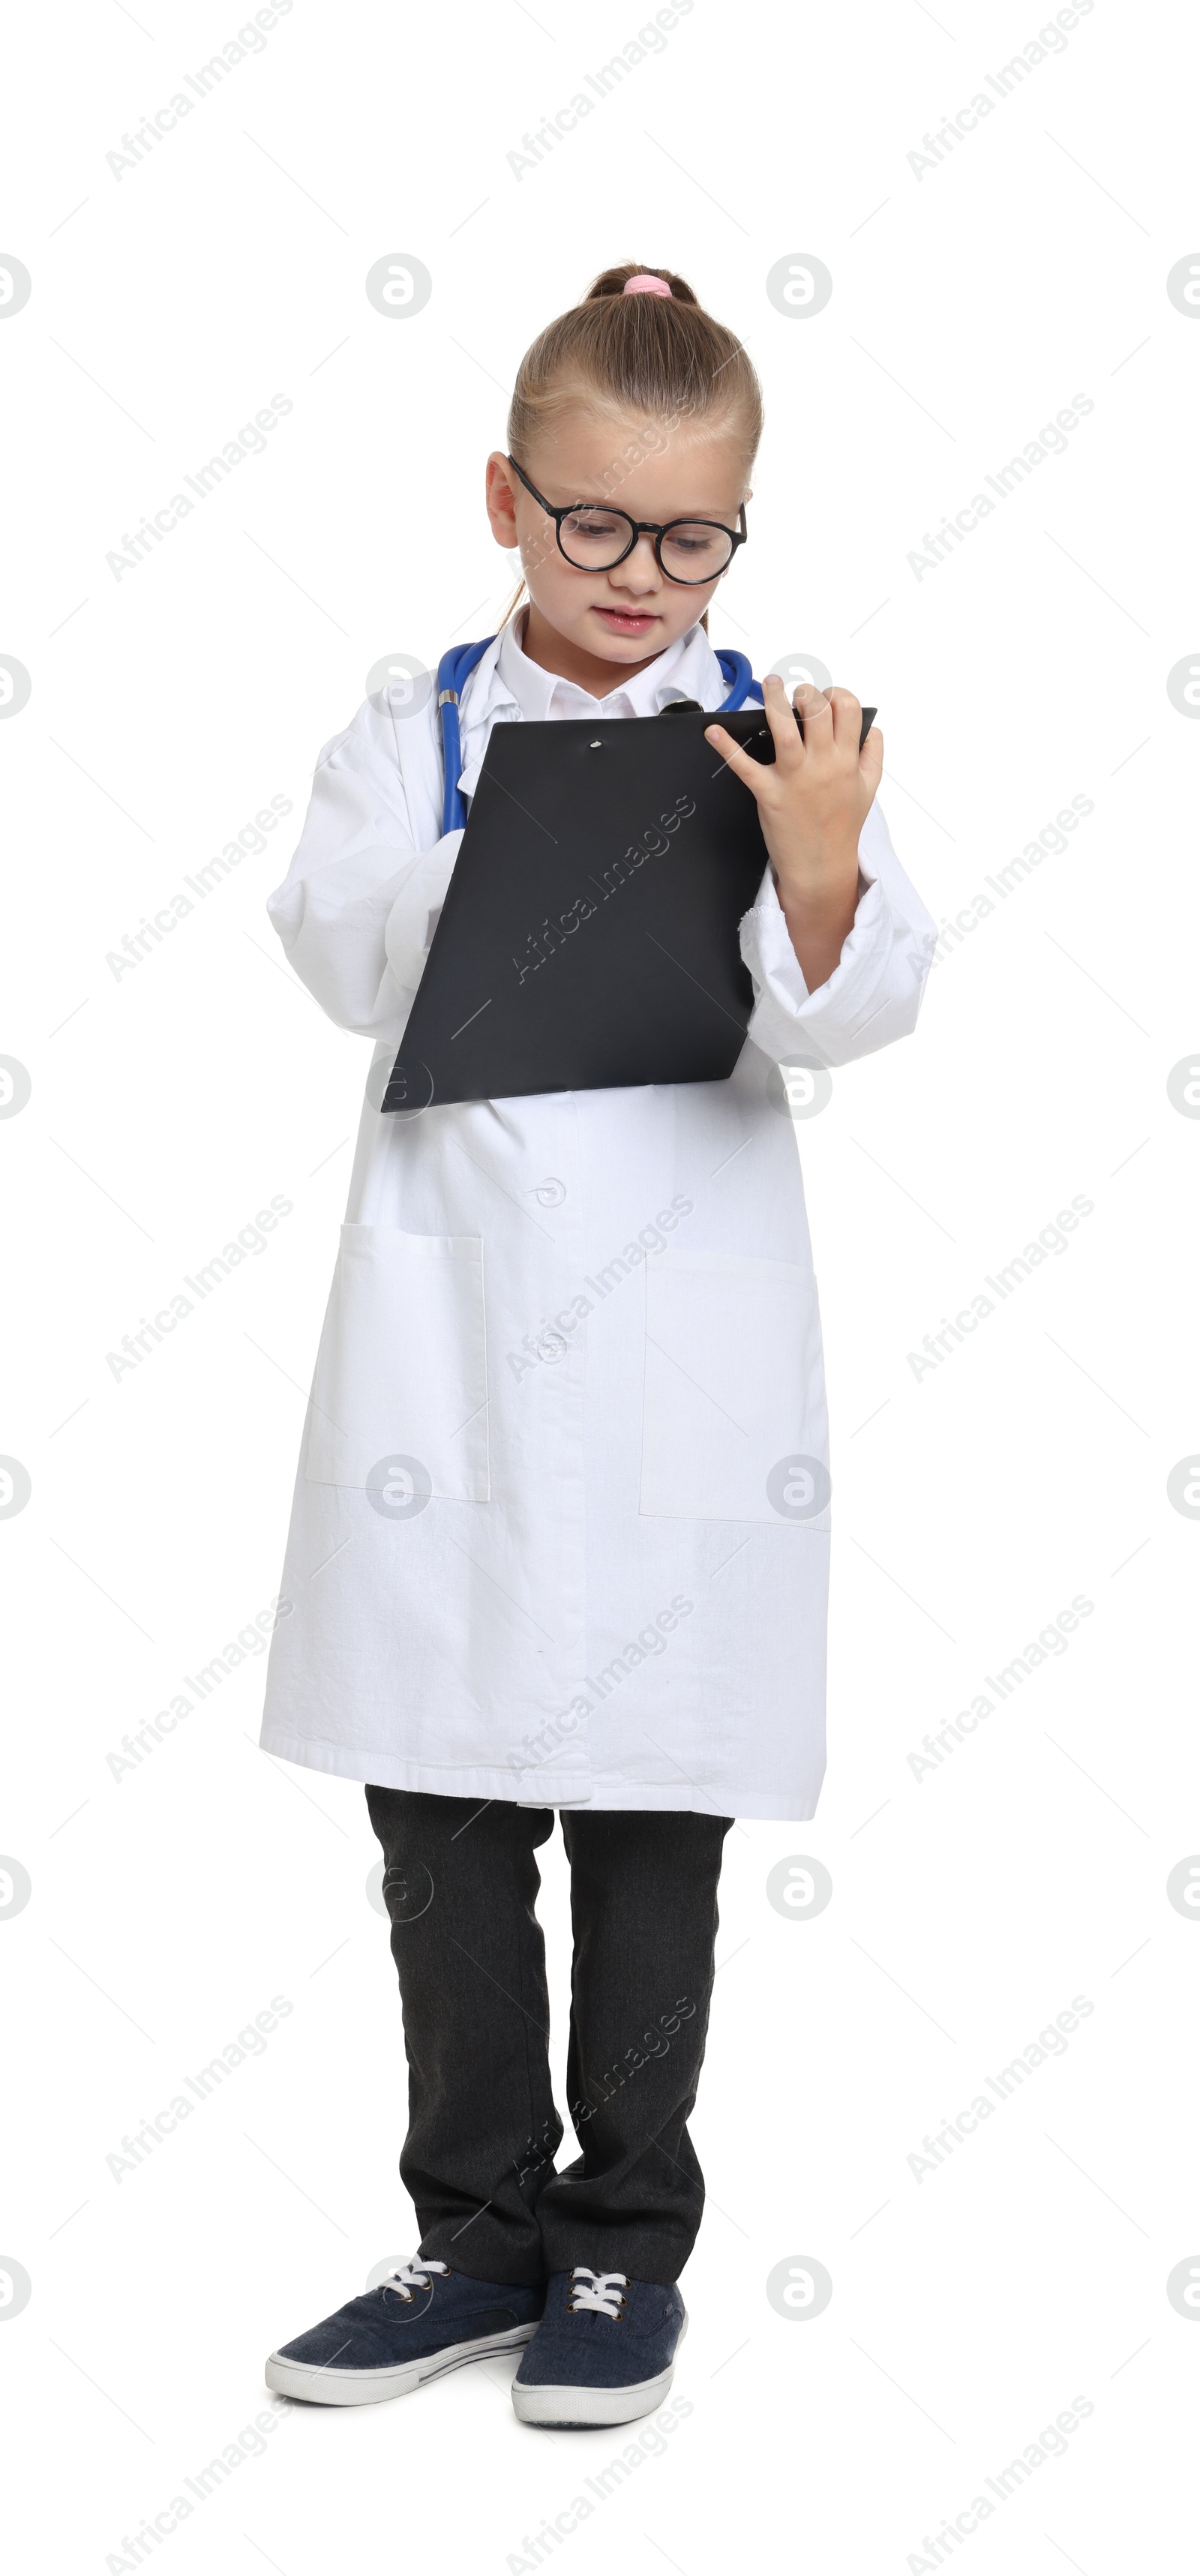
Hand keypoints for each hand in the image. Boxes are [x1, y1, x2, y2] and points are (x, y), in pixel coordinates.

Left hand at [705, 679, 882, 989]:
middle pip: (818, 710)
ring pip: (786, 727)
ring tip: (770, 684)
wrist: (822, 867)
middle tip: (796, 694)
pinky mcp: (769, 794)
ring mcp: (796, 778)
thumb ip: (873, 757)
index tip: (825, 697)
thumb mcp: (868, 791)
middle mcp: (824, 764)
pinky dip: (727, 747)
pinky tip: (713, 731)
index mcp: (847, 760)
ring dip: (775, 699)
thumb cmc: (842, 827)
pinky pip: (745, 767)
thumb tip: (874, 730)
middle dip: (806, 693)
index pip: (848, 708)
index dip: (836, 693)